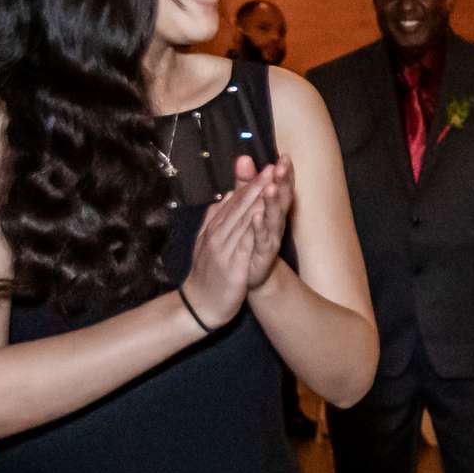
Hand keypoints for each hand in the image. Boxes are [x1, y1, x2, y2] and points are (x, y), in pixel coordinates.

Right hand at [183, 167, 274, 327]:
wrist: (199, 306)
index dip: (252, 184)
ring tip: (273, 182)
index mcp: (214, 228)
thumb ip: (215, 218)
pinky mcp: (232, 266)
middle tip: (274, 166)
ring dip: (258, 200)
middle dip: (258, 185)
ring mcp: (224, 249)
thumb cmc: (208, 275)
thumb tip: (224, 196)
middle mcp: (218, 235)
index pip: (235, 202)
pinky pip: (243, 244)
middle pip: (240, 206)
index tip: (268, 167)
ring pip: (243, 220)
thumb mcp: (208, 242)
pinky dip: (253, 228)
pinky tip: (262, 215)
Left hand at [229, 153, 293, 290]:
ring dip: (271, 203)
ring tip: (271, 187)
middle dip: (282, 182)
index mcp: (270, 210)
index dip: (282, 174)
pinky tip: (257, 217)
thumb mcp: (244, 206)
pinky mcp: (261, 255)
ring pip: (272, 218)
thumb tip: (244, 158)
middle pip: (280, 199)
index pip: (278, 188)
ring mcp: (269, 239)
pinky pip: (260, 240)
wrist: (244, 275)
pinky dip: (259, 228)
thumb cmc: (247, 239)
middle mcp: (274, 223)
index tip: (284, 156)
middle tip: (284, 165)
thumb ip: (245, 184)